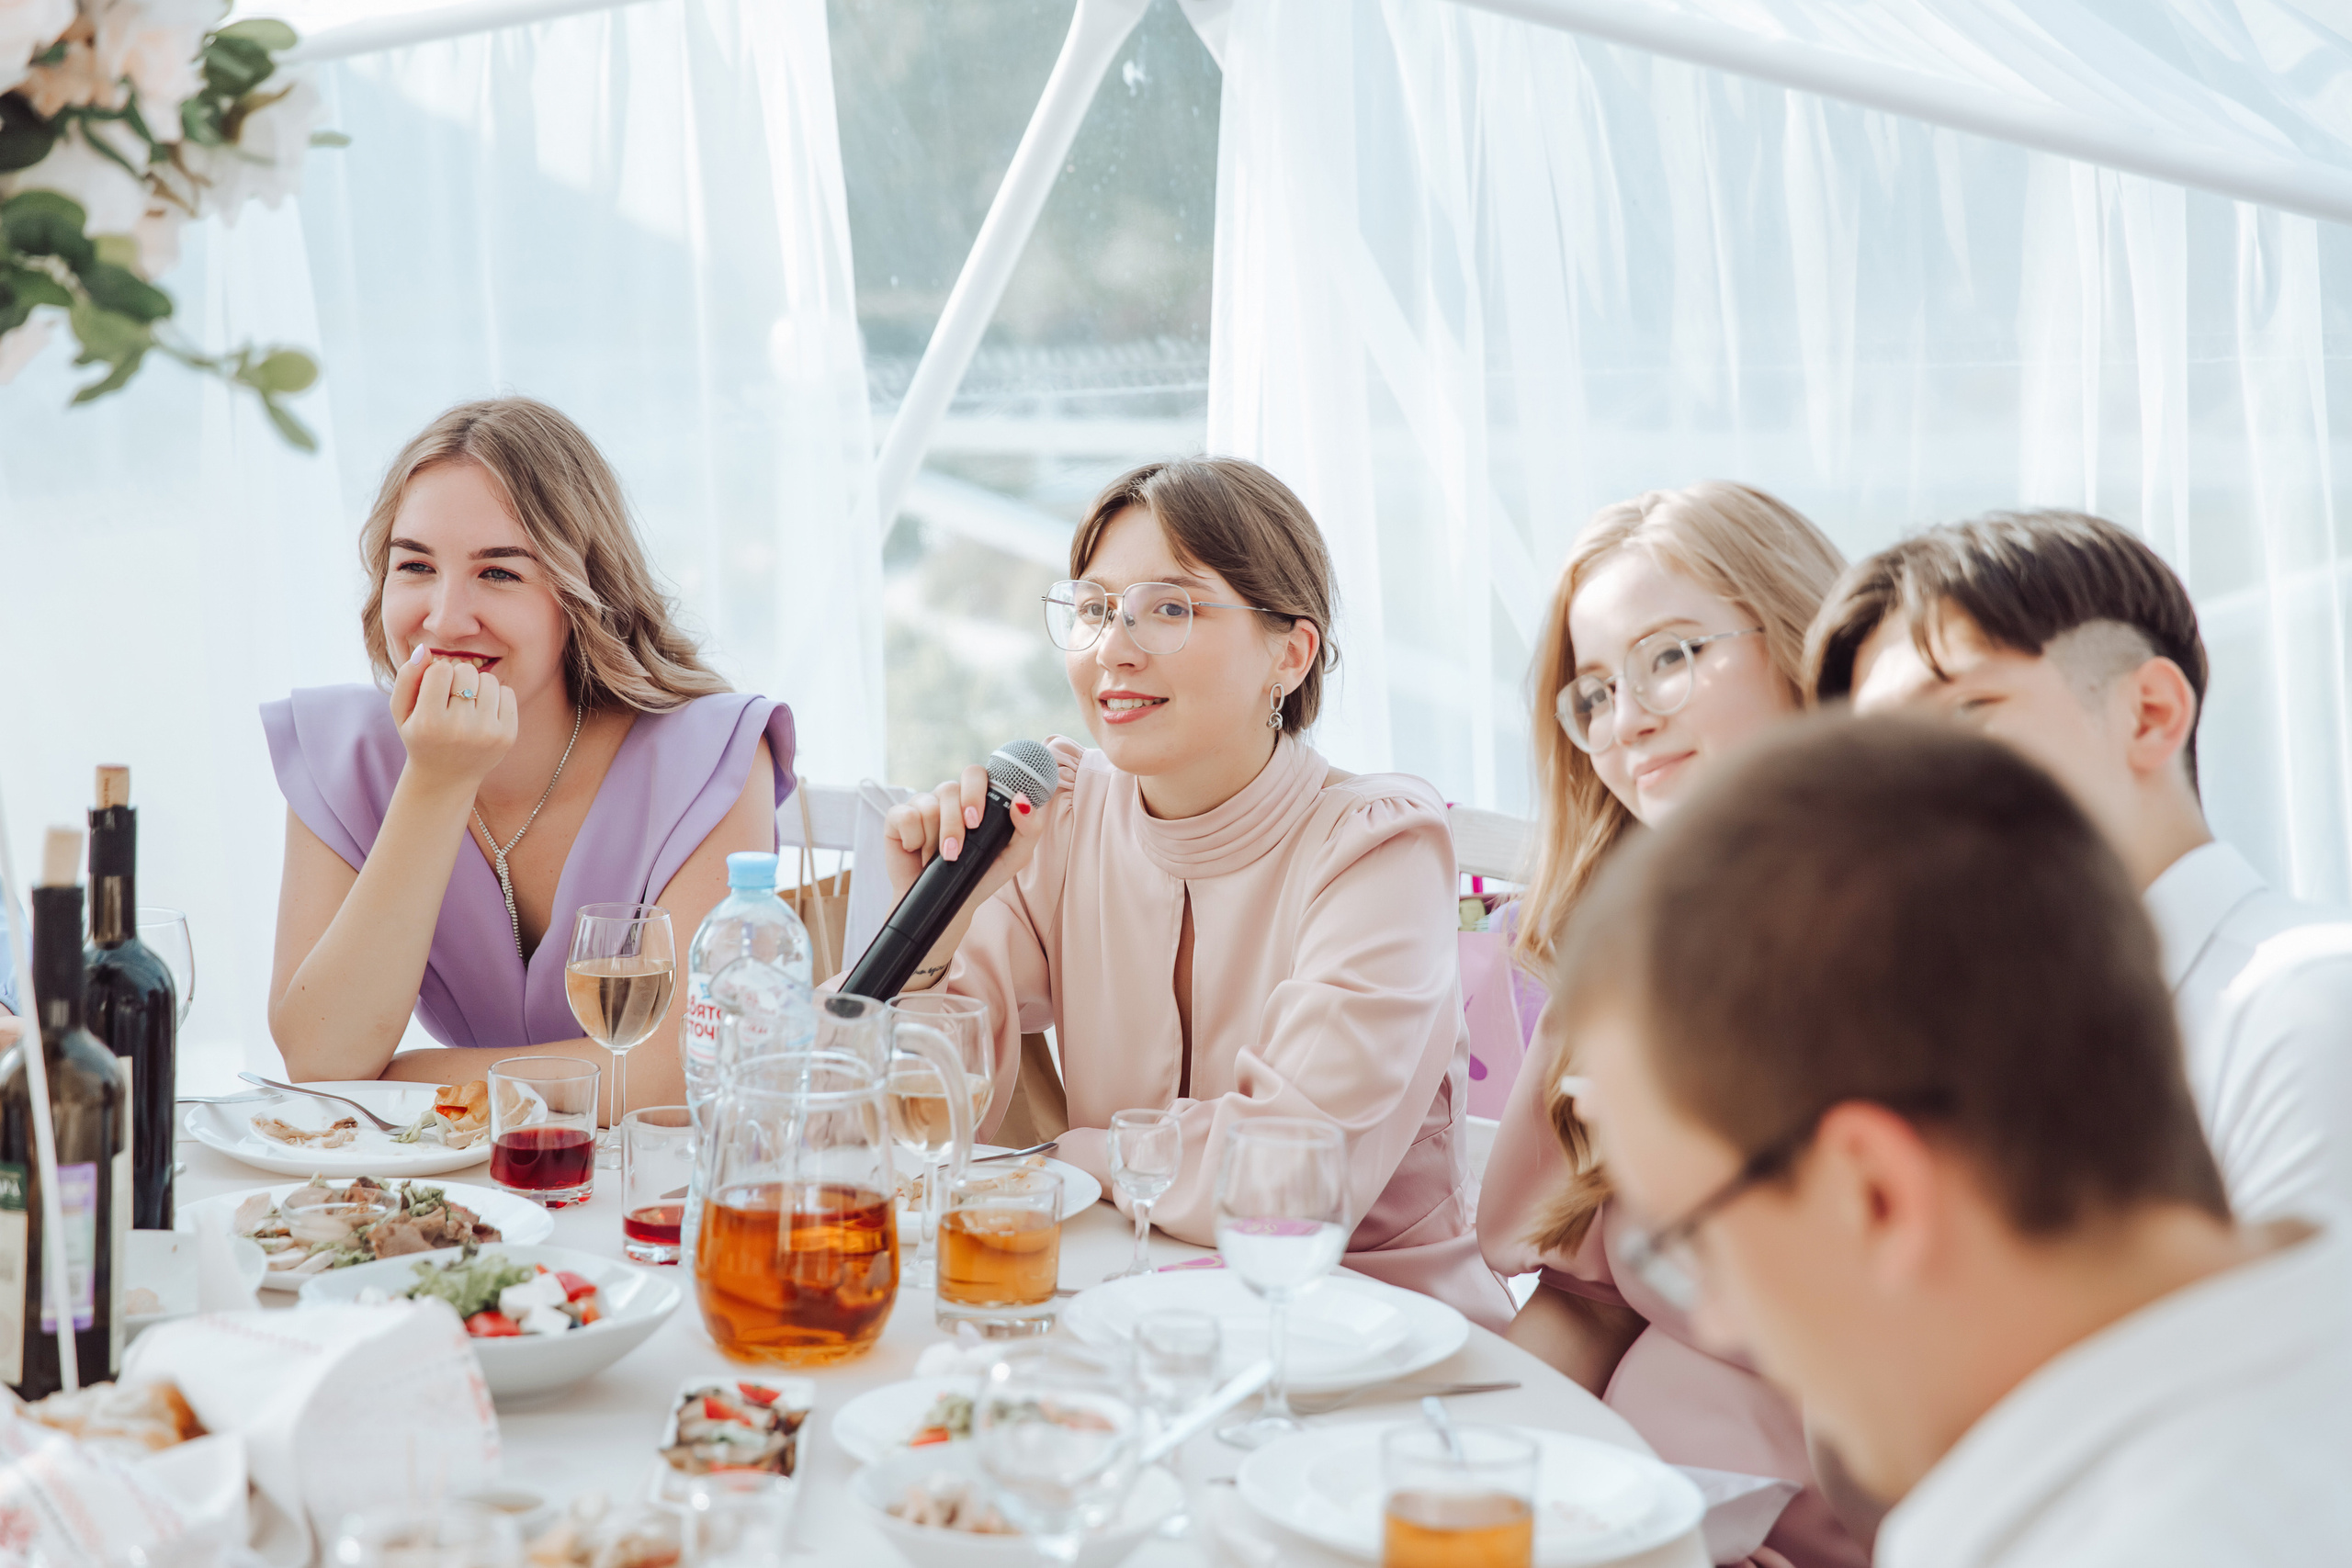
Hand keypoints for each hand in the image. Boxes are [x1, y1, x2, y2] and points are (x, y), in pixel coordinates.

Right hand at [389, 652, 518, 792]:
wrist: (446, 778)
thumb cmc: (421, 737)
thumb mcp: (402, 711)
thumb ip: (407, 677)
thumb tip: (424, 649)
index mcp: (429, 722)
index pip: (441, 669)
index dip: (437, 673)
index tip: (435, 688)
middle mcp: (460, 729)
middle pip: (466, 671)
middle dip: (458, 677)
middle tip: (452, 696)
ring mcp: (487, 733)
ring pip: (489, 680)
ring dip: (478, 685)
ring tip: (468, 703)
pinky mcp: (507, 736)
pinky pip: (508, 693)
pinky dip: (496, 696)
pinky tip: (483, 712)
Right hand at [884, 762, 1049, 904]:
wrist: (947, 903)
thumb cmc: (980, 875)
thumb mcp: (1014, 856)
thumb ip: (1029, 828)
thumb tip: (1021, 800)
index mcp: (974, 799)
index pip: (975, 774)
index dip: (975, 791)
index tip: (977, 821)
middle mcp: (947, 799)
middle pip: (949, 787)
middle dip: (955, 818)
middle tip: (959, 843)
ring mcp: (922, 806)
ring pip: (929, 805)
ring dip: (938, 837)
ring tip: (944, 858)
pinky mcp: (898, 819)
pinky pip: (905, 815)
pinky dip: (914, 838)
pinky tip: (919, 852)